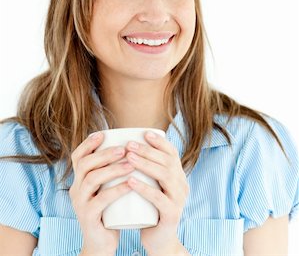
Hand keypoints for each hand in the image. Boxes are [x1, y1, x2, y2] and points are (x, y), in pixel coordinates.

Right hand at [69, 132, 134, 255]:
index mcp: (78, 180)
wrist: (101, 244)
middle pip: (85, 164)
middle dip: (105, 154)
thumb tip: (128, 146)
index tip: (103, 133)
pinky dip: (117, 189)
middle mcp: (75, 189)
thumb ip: (110, 172)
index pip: (77, 156)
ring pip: (92, 179)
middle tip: (124, 149)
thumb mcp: (105, 189)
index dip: (88, 143)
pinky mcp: (88, 217)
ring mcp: (80, 203)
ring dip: (113, 169)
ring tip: (131, 164)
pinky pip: (101, 199)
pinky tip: (130, 183)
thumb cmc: (108, 211)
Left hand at [125, 131, 188, 254]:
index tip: (144, 133)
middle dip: (148, 150)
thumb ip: (146, 170)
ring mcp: (179, 200)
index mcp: (178, 176)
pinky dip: (144, 188)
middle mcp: (182, 185)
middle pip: (168, 162)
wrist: (159, 241)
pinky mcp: (172, 215)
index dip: (159, 142)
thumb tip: (127, 145)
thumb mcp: (151, 186)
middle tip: (129, 145)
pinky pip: (159, 199)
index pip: (172, 153)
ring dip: (146, 164)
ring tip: (128, 158)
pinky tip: (130, 181)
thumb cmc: (150, 210)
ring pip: (165, 176)